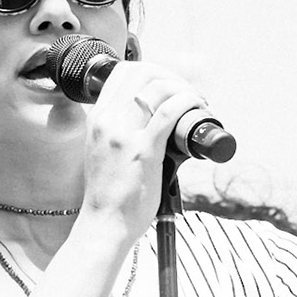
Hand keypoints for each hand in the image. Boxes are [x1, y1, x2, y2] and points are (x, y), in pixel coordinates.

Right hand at [83, 59, 205, 230]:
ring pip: (159, 88)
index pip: (122, 72)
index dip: (152, 71)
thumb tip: (152, 123)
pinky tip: (199, 108)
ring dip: (185, 89)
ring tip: (197, 103)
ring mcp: (123, 133)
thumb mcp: (104, 152)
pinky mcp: (143, 150)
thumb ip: (120, 134)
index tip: (170, 85)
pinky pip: (170, 112)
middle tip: (188, 94)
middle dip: (172, 77)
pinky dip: (189, 103)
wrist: (104, 224)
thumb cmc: (110, 195)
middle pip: (143, 73)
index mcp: (98, 118)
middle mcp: (108, 120)